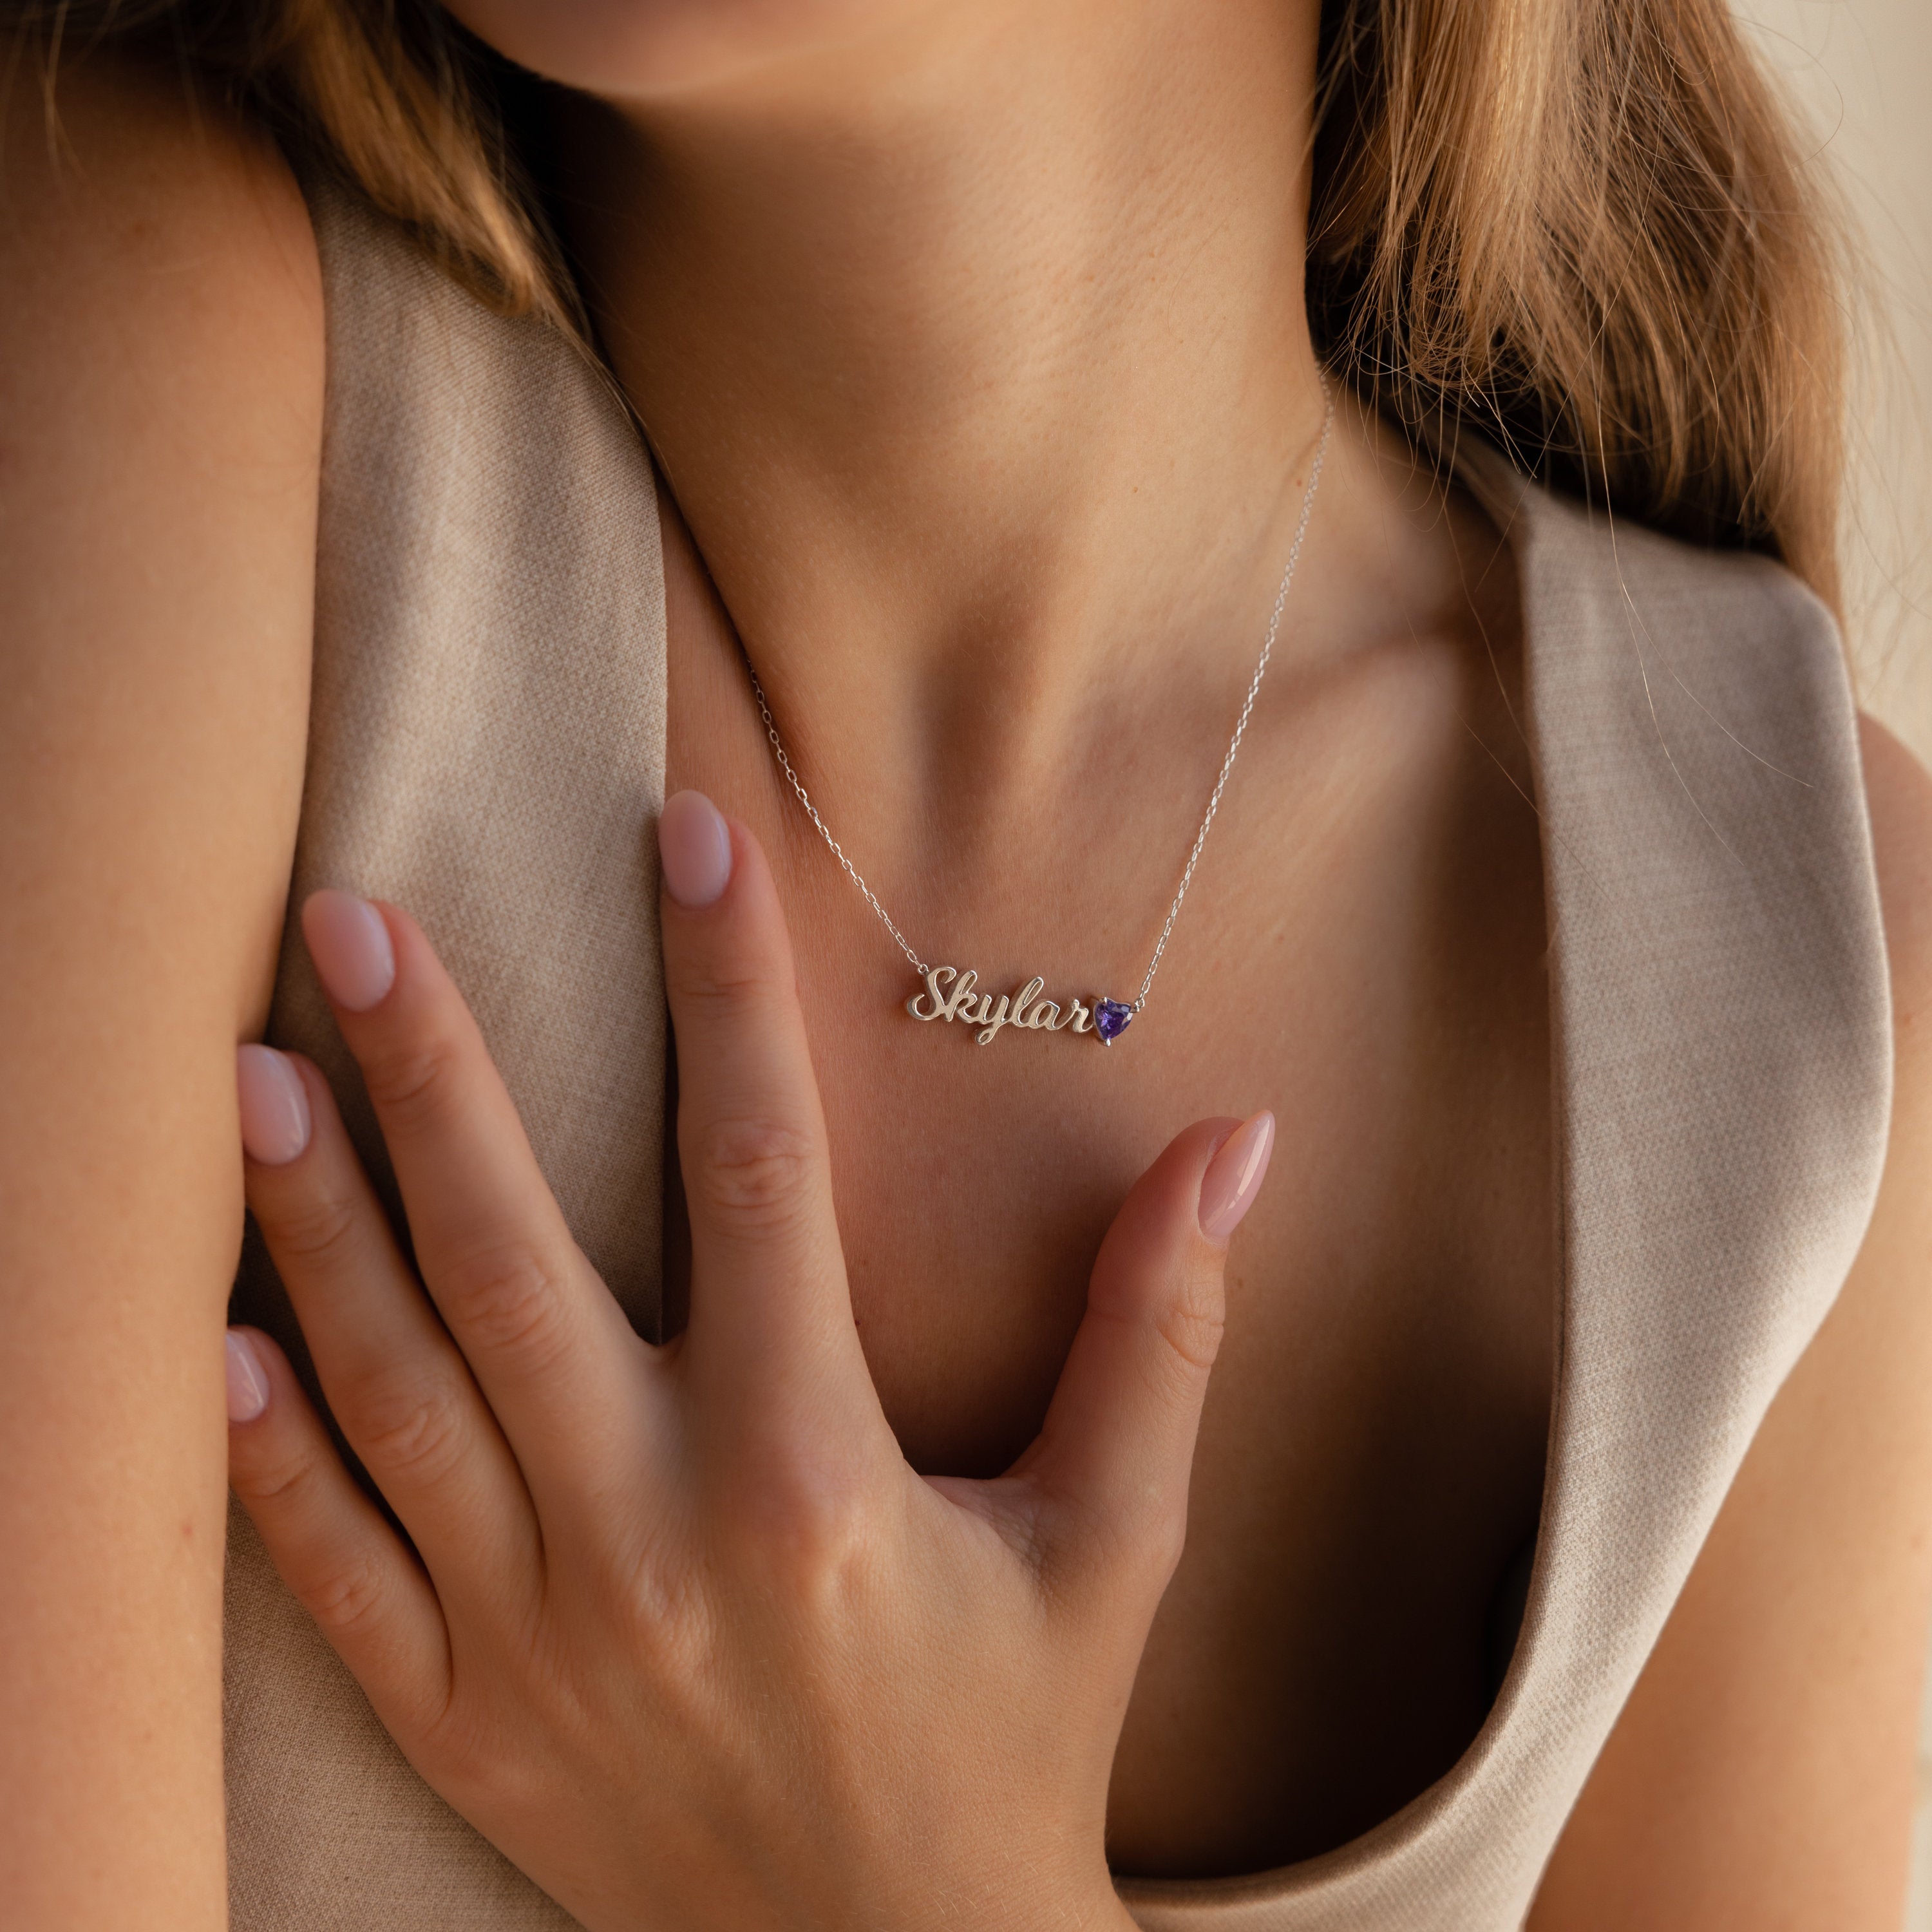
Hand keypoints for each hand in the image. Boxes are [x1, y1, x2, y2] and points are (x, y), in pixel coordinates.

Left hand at [223, 790, 1275, 1931]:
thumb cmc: (1021, 1745)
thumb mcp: (1117, 1542)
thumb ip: (1163, 1331)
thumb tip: (1240, 1142)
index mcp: (812, 1481)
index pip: (759, 1173)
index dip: (727, 985)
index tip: (686, 833)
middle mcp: (652, 1545)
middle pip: (511, 1265)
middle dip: (429, 1076)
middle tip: (350, 919)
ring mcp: (534, 1642)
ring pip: (395, 1395)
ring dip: (313, 1229)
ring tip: (250, 1077)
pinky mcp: (466, 1727)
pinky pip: (335, 1576)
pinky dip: (271, 1458)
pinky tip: (222, 1340)